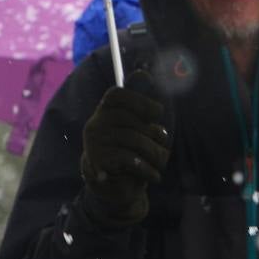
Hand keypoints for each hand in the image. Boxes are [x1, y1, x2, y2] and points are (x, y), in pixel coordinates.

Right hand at [79, 70, 169, 226]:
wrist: (112, 186)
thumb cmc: (129, 152)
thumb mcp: (138, 128)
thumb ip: (141, 105)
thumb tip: (144, 72)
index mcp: (105, 111)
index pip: (117, 95)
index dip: (140, 101)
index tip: (157, 113)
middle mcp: (96, 123)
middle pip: (132, 120)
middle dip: (154, 135)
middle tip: (164, 147)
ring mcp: (94, 142)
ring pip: (134, 140)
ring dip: (154, 154)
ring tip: (161, 163)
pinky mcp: (97, 161)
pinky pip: (129, 159)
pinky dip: (147, 169)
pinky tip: (154, 175)